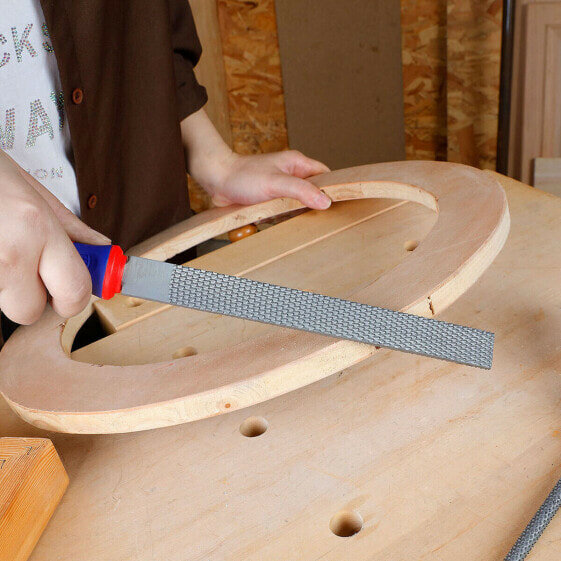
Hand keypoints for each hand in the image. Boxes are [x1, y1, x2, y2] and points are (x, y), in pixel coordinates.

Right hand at [0, 152, 109, 324]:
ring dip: (5, 285)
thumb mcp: (29, 187)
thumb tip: (100, 246)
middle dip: (31, 295)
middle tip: (27, 268)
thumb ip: (68, 225)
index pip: (74, 291)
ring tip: (0, 246)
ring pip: (2, 302)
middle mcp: (8, 251)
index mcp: (35, 227)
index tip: (70, 292)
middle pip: (29, 310)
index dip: (73, 298)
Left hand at [206, 150, 331, 208]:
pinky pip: (283, 211)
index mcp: (297, 163)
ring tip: (287, 218)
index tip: (338, 203)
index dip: (333, 188)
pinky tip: (274, 220)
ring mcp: (280, 187)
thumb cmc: (242, 176)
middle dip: (312, 206)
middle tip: (313, 217)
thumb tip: (325, 201)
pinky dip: (281, 217)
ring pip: (298, 204)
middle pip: (313, 192)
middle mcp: (291, 174)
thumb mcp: (275, 183)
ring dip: (294, 214)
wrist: (216, 179)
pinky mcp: (270, 199)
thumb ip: (301, 191)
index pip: (325, 175)